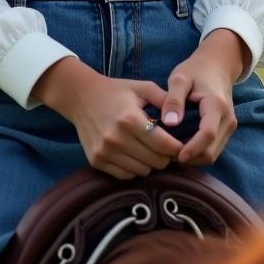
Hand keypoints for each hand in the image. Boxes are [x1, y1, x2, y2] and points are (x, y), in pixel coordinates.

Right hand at [32, 59, 184, 179]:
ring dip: (149, 163)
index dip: (176, 148)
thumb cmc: (116, 91)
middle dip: (165, 156)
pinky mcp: (96, 161)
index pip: (163, 145)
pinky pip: (125, 175)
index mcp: (130, 119)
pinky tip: (133, 153)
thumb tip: (183, 120)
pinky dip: (134, 168)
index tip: (181, 145)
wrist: (81, 97)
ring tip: (147, 148)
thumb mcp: (142, 88)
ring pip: (142, 172)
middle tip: (165, 147)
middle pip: (155, 162)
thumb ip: (165, 100)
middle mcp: (116, 138)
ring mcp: (105, 152)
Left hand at [160, 30, 244, 165]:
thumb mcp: (179, 78)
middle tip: (168, 155)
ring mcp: (230, 125)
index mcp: (216, 105)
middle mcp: (228, 118)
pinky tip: (183, 146)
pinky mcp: (227, 129)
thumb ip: (173, 99)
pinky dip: (199, 152)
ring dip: (195, 157)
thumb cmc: (195, 70)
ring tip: (173, 152)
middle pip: (211, 150)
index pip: (207, 134)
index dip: (192, 148)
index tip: (175, 155)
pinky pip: (214, 148)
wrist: (217, 65)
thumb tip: (169, 123)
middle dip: (191, 157)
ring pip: (214, 153)